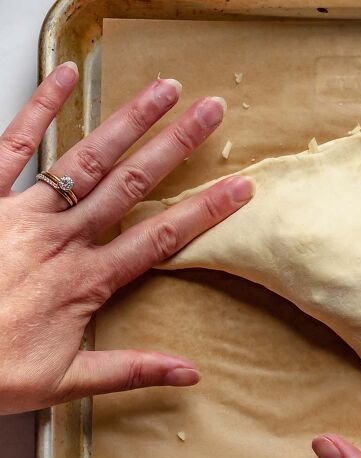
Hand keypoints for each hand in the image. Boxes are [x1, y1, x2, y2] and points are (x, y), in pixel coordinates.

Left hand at [0, 62, 252, 413]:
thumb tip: (189, 374)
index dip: (204, 212)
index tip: (240, 188)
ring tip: (164, 89)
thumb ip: (129, 370)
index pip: (159, 240)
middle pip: (131, 185)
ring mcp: (22, 214)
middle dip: (175, 145)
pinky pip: (13, 146)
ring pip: (85, 160)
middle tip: (211, 111)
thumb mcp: (64, 381)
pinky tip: (66, 76)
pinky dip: (40, 109)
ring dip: (127, 121)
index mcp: (85, 281)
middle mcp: (61, 240)